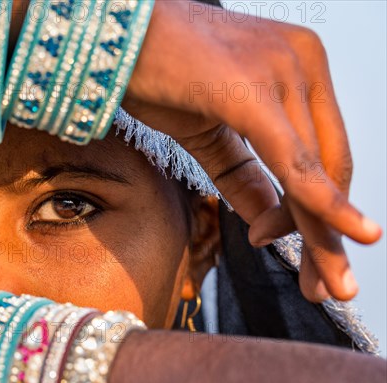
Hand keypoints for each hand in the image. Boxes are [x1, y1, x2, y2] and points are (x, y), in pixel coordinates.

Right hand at [124, 1, 381, 301]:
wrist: (111, 36)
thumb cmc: (155, 70)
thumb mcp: (207, 131)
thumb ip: (242, 174)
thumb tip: (269, 219)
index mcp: (298, 64)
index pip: (323, 151)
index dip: (320, 209)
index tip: (312, 253)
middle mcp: (302, 61)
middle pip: (329, 165)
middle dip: (330, 232)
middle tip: (333, 284)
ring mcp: (281, 70)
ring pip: (314, 170)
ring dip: (320, 233)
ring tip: (325, 282)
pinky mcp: (250, 90)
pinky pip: (290, 159)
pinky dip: (314, 202)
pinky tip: (335, 236)